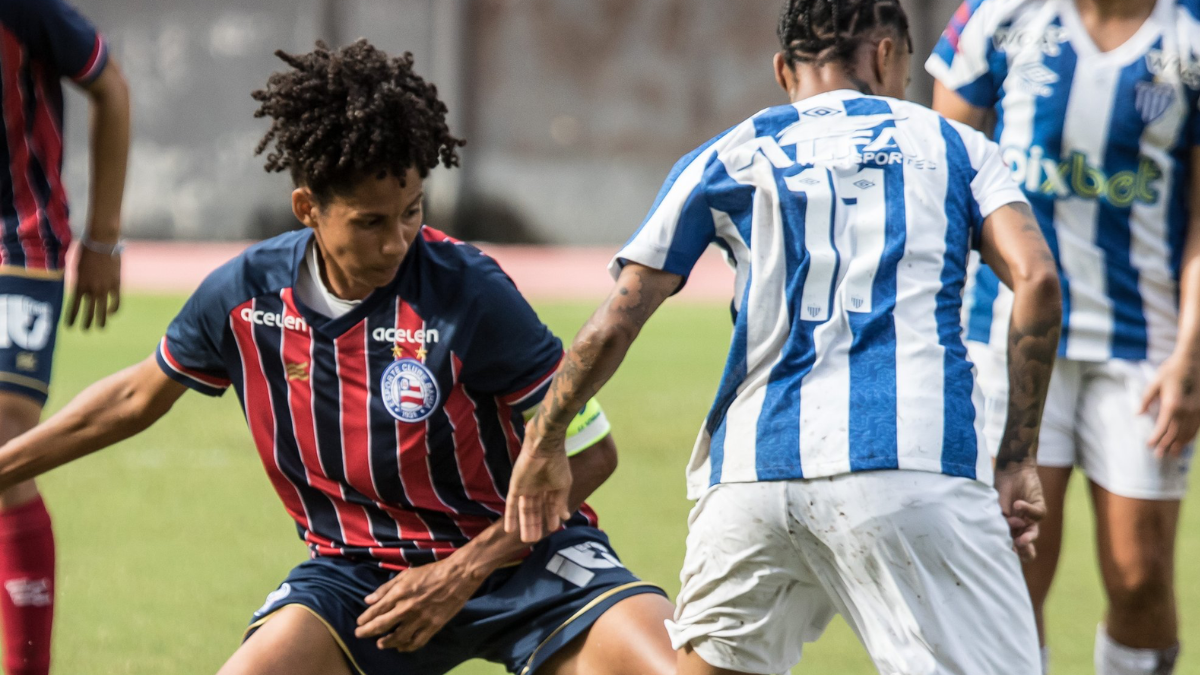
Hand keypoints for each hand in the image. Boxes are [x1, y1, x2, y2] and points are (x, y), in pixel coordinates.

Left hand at [67, 244, 120, 329]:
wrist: (102, 241)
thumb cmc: (86, 250)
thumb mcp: (77, 267)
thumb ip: (78, 280)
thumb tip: (79, 290)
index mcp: (78, 284)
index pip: (73, 307)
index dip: (71, 318)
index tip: (69, 326)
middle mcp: (91, 289)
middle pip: (88, 311)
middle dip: (86, 323)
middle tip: (85, 330)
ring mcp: (105, 288)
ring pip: (102, 310)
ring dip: (100, 321)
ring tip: (100, 328)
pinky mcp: (116, 284)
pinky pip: (116, 301)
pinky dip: (113, 309)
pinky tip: (111, 313)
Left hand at [354, 559, 482, 651]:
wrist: (457, 576)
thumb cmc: (431, 572)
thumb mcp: (405, 574)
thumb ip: (386, 588)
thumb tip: (368, 600)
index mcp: (399, 593)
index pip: (376, 611)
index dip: (365, 619)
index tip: (359, 623)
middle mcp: (406, 608)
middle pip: (381, 626)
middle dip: (367, 632)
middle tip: (359, 635)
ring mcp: (420, 619)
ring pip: (397, 638)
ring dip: (386, 643)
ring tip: (380, 644)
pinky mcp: (433, 626)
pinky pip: (416, 642)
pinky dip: (407, 647)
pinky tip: (401, 647)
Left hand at [504, 418, 572, 543]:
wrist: (544, 447)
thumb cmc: (557, 464)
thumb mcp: (563, 486)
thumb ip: (561, 502)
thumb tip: (566, 517)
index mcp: (551, 486)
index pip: (549, 506)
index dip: (550, 517)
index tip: (552, 529)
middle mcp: (537, 489)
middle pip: (535, 510)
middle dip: (535, 525)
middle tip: (535, 540)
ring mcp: (525, 488)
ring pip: (524, 510)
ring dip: (525, 525)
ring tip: (526, 540)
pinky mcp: (515, 487)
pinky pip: (511, 504)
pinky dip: (511, 517)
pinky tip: (510, 530)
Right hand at [993, 460, 1045, 562]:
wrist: (1010, 469)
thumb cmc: (999, 488)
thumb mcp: (994, 507)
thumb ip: (999, 520)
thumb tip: (1003, 532)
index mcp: (1009, 528)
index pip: (1014, 546)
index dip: (1012, 552)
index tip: (1006, 554)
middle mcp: (1021, 525)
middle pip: (1026, 544)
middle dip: (1023, 550)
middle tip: (1017, 550)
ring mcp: (1030, 517)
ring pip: (1033, 532)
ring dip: (1028, 537)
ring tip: (1022, 540)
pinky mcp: (1039, 506)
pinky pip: (1037, 514)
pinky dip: (1027, 510)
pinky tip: (1017, 505)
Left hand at [1140, 353, 1199, 457]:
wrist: (1194, 360)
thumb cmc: (1172, 370)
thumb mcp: (1155, 383)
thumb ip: (1146, 400)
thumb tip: (1138, 414)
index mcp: (1172, 405)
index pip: (1163, 428)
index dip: (1156, 439)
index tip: (1149, 445)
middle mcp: (1186, 411)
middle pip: (1176, 434)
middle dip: (1167, 446)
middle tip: (1159, 456)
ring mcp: (1197, 411)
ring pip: (1188, 433)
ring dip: (1180, 444)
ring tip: (1173, 453)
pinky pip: (1197, 428)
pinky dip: (1190, 437)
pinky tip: (1185, 441)